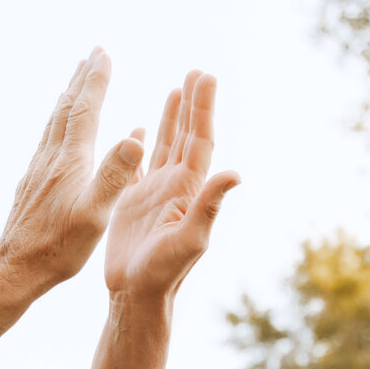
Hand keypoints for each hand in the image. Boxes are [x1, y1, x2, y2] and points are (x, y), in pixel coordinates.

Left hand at [0, 49, 144, 295]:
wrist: (17, 267)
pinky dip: (57, 121)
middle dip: (82, 79)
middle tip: (93, 54)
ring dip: (68, 97)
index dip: (95, 80)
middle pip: (67, 108)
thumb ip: (115, 175)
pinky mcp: (31, 182)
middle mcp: (51, 158)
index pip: (85, 110)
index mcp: (70, 161)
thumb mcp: (96, 214)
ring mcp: (38, 169)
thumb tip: (134, 136)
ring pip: (54, 122)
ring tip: (76, 81)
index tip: (104, 54)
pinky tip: (58, 129)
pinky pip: (47, 140)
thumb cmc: (60, 246)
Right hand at [103, 71, 240, 303]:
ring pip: (166, 146)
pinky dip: (140, 145)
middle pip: (187, 136)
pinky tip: (140, 129)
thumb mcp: (190, 239)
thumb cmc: (164, 272)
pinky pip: (138, 166)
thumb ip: (209, 205)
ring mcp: (155, 193)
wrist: (137, 296)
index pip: (199, 140)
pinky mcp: (133, 203)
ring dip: (172, 118)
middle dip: (192, 104)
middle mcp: (176, 187)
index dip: (203, 108)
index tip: (205, 77)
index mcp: (189, 189)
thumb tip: (236, 174)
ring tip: (176, 89)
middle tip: (196, 72)